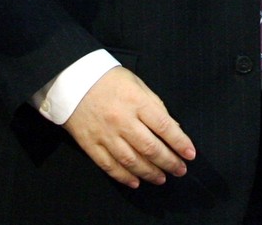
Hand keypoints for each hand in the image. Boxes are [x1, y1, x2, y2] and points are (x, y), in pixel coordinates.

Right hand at [63, 67, 195, 188]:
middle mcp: (122, 120)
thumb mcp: (137, 84)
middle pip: (150, 147)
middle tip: (180, 170)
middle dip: (169, 162)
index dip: (179, 143)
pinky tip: (136, 182)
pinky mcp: (90, 144)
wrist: (71, 79)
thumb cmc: (108, 79)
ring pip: (131, 160)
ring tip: (162, 178)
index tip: (190, 154)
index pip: (164, 126)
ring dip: (149, 172)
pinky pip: (109, 165)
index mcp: (136, 102)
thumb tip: (173, 128)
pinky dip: (124, 176)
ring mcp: (105, 134)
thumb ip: (156, 105)